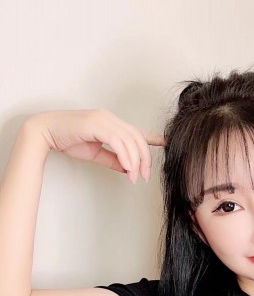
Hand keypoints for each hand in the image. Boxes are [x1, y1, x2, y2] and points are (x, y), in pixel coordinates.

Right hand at [26, 108, 166, 182]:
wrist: (46, 132)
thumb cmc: (68, 140)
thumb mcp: (96, 153)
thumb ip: (113, 160)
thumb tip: (128, 169)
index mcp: (111, 123)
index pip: (136, 131)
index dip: (153, 138)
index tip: (166, 144)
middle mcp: (109, 118)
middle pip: (137, 138)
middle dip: (145, 159)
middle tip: (145, 177)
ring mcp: (103, 119)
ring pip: (129, 140)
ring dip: (135, 162)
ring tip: (135, 178)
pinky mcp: (96, 124)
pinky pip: (117, 141)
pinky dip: (125, 156)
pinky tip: (127, 169)